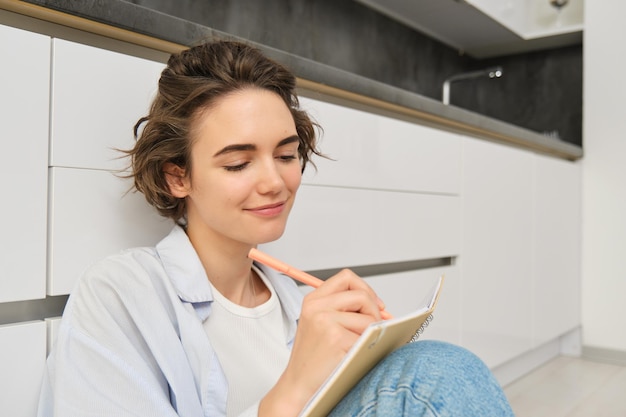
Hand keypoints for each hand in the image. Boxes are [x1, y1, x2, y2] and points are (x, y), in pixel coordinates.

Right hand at [259, 269, 382, 416]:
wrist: (298, 385)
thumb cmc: (313, 358)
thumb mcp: (319, 324)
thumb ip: (343, 308)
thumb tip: (380, 306)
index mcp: (313, 300)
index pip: (346, 278)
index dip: (365, 288)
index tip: (373, 305)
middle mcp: (317, 307)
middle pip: (361, 295)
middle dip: (374, 312)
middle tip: (373, 328)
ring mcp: (325, 322)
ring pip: (368, 317)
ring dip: (371, 333)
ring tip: (359, 345)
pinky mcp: (336, 338)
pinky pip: (367, 337)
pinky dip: (367, 347)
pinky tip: (354, 355)